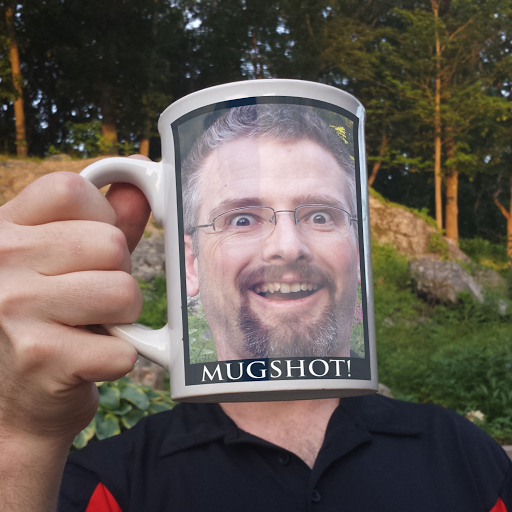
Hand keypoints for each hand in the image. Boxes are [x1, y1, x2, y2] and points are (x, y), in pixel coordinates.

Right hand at [0, 156, 150, 442]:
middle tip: (93, 298)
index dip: (101, 215)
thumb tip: (138, 182)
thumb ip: (103, 221)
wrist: (14, 400)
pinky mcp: (41, 357)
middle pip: (110, 243)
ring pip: (124, 291)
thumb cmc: (46, 319)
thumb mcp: (63, 261)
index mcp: (5, 230)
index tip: (94, 248)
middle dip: (118, 273)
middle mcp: (0, 262)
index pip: (71, 188)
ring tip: (93, 325)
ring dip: (124, 316)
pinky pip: (124, 347)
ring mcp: (14, 309)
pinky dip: (120, 356)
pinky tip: (88, 359)